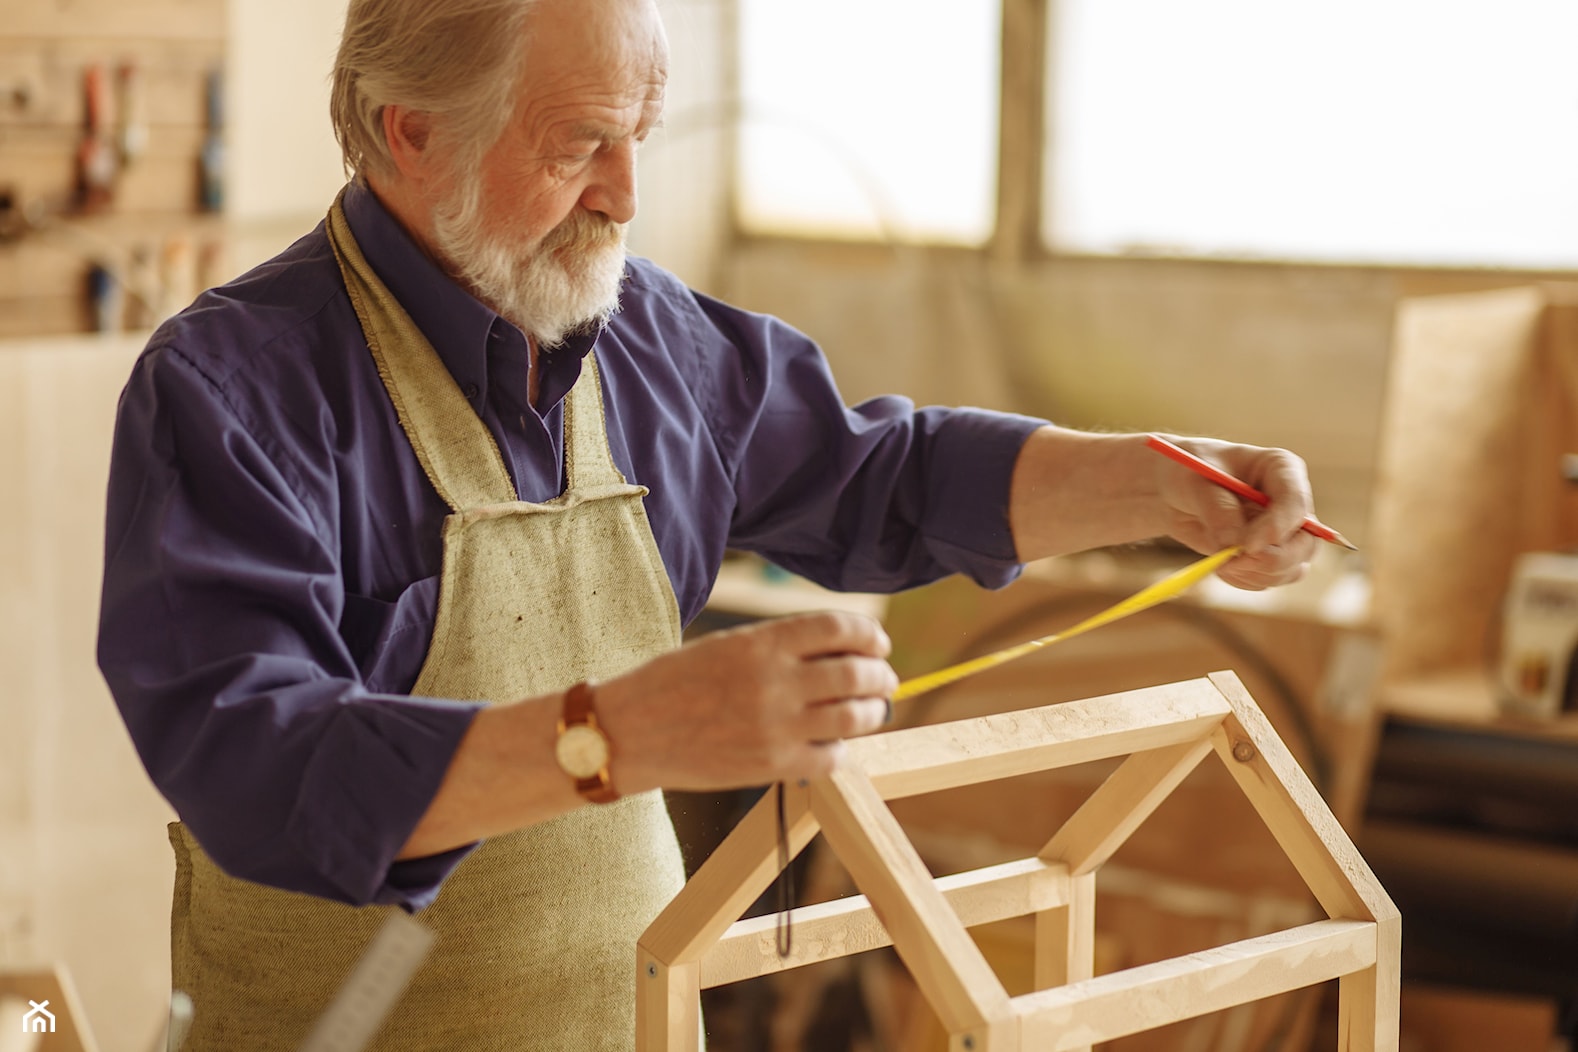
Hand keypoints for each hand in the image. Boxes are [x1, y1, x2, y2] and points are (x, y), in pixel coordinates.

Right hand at [593, 611, 897, 793]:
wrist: (631, 732)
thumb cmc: (676, 683)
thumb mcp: (728, 646)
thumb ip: (781, 647)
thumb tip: (841, 655)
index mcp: (762, 643)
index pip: (840, 629)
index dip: (869, 635)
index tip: (877, 643)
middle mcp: (775, 682)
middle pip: (857, 674)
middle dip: (880, 676)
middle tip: (883, 679)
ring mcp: (776, 727)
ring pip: (854, 717)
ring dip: (872, 712)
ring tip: (870, 710)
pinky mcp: (771, 766)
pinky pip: (831, 758)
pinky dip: (841, 749)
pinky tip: (833, 743)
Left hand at [1152, 435, 1318, 590]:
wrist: (1174, 492)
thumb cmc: (1187, 472)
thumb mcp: (1196, 482)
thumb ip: (1218, 510)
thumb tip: (1235, 544)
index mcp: (1281, 468)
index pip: (1295, 502)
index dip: (1277, 527)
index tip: (1248, 547)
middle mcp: (1290, 503)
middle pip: (1304, 543)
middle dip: (1270, 560)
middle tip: (1231, 563)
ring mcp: (1284, 532)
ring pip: (1290, 568)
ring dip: (1253, 572)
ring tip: (1218, 560)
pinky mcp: (1269, 555)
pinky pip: (1268, 579)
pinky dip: (1243, 579)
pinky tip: (1220, 564)